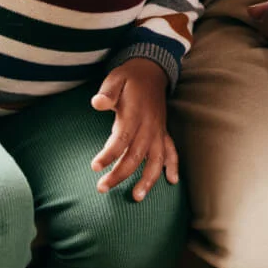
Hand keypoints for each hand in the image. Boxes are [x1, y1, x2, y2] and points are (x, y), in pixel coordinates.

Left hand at [89, 58, 178, 200]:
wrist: (152, 70)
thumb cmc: (129, 78)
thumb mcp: (115, 78)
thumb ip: (108, 92)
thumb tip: (97, 103)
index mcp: (135, 114)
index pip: (121, 139)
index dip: (109, 154)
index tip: (94, 167)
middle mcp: (149, 126)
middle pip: (136, 156)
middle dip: (120, 174)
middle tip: (102, 188)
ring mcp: (158, 131)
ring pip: (156, 159)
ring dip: (148, 179)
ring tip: (137, 197)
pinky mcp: (163, 132)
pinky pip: (171, 151)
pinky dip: (173, 165)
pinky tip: (172, 180)